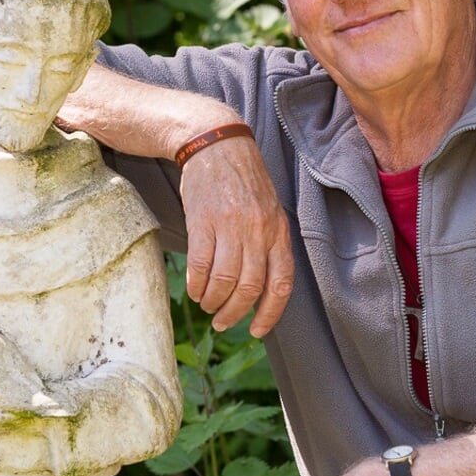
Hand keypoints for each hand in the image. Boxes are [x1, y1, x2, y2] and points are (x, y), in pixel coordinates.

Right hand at [179, 136, 294, 335]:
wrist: (215, 144)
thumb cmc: (242, 181)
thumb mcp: (268, 210)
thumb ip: (269, 244)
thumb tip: (262, 287)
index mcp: (278, 231)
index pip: (281, 283)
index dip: (270, 313)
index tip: (257, 331)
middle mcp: (258, 231)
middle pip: (250, 287)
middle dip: (235, 312)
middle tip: (222, 322)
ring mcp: (230, 226)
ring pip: (224, 280)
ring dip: (213, 301)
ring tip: (207, 304)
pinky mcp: (203, 221)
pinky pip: (201, 264)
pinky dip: (196, 285)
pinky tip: (194, 289)